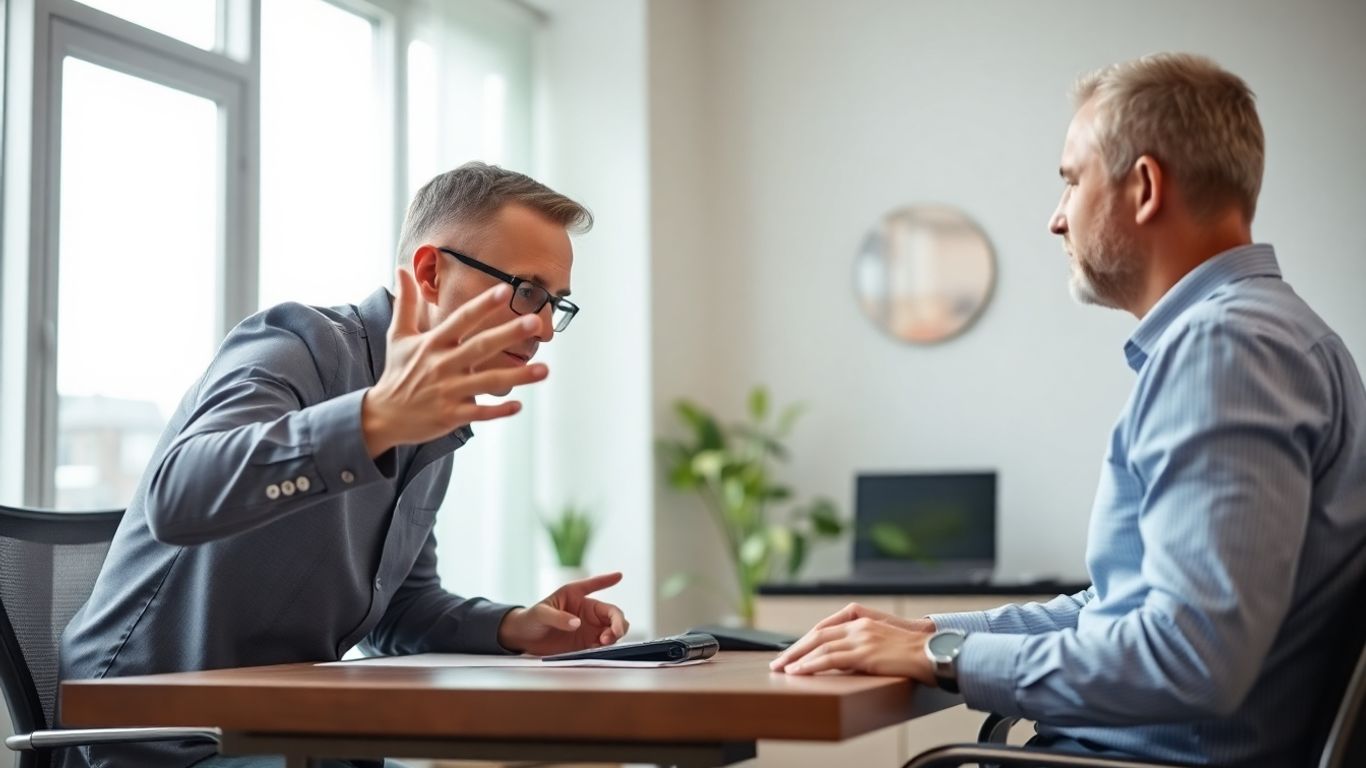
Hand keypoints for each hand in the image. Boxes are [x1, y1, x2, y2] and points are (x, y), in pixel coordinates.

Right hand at [362, 269, 548, 456]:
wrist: (384, 416)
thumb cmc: (396, 373)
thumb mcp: (398, 336)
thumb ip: (405, 303)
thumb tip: (401, 270)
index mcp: (433, 343)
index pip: (461, 319)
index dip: (482, 305)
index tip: (504, 290)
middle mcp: (442, 365)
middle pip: (480, 347)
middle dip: (508, 334)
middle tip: (535, 322)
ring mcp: (447, 391)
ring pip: (487, 381)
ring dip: (517, 376)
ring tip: (545, 370)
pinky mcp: (451, 415)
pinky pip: (479, 412)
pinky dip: (498, 410)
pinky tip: (519, 405)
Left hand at [497, 572, 629, 655]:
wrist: (525, 638)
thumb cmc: (531, 619)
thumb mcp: (541, 614)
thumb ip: (558, 617)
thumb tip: (577, 623)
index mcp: (576, 596)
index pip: (593, 585)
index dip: (607, 580)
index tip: (619, 575)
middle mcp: (587, 611)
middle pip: (613, 613)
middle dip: (618, 622)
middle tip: (612, 634)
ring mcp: (589, 628)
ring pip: (613, 629)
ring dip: (615, 635)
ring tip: (604, 642)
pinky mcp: (586, 643)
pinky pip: (604, 644)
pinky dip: (607, 647)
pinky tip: (600, 649)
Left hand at [770, 602, 935, 672]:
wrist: (933, 653)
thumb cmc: (913, 651)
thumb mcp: (883, 642)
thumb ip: (862, 644)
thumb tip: (844, 660)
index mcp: (862, 618)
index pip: (825, 627)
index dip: (806, 640)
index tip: (792, 651)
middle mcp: (859, 625)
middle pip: (818, 634)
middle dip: (795, 648)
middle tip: (778, 661)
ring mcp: (861, 637)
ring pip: (820, 645)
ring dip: (798, 658)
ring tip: (783, 669)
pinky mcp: (865, 653)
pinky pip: (830, 658)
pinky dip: (810, 665)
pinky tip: (799, 672)